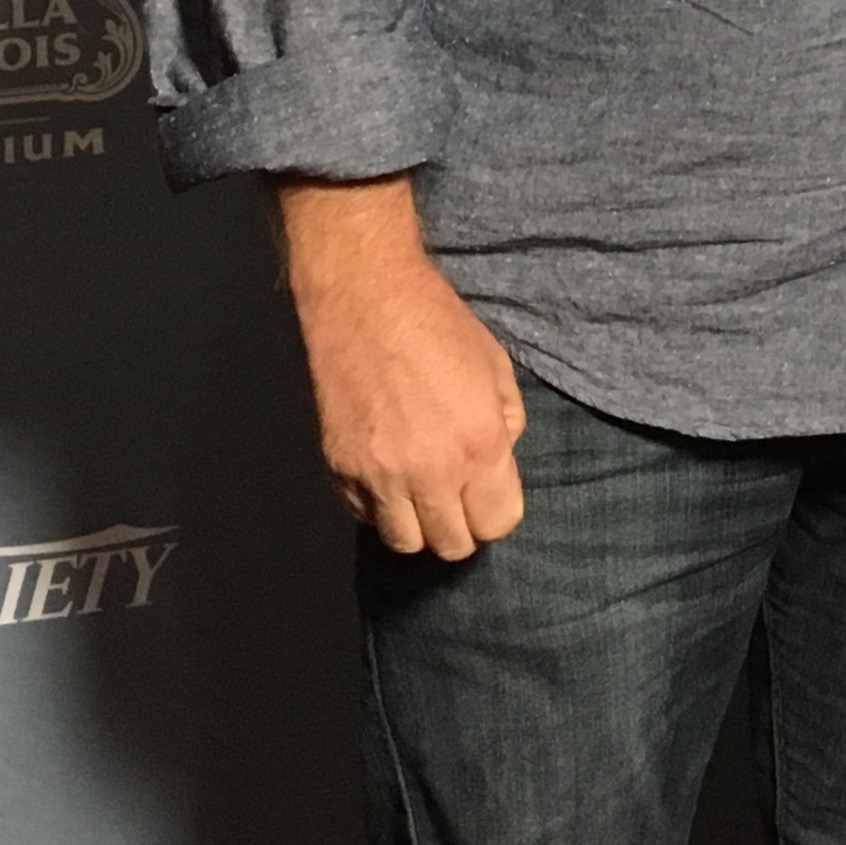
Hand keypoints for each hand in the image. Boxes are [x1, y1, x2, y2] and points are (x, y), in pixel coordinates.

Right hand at [276, 174, 526, 558]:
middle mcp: (428, 472)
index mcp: (478, 446)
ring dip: (419, 525)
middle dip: (462, 526)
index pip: (496, 524)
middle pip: (451, 545)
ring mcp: (377, 475)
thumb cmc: (439, 325)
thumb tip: (499, 458)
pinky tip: (388, 474)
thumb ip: (507, 423)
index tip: (492, 494)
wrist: (365, 299)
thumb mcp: (497, 368)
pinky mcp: (338, 469)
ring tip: (424, 493)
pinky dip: (379, 506)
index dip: (498, 512)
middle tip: (460, 496)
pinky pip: (363, 515)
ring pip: (404, 542)